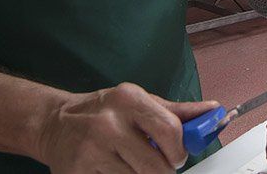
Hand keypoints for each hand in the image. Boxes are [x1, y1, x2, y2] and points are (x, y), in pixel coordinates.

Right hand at [36, 82, 218, 173]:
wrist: (54, 122)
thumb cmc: (103, 110)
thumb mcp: (139, 101)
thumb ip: (177, 110)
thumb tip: (213, 111)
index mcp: (129, 100)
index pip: (170, 131)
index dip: (180, 150)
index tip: (178, 155)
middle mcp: (109, 124)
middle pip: (156, 166)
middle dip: (164, 170)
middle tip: (159, 165)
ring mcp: (91, 152)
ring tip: (132, 164)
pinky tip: (114, 169)